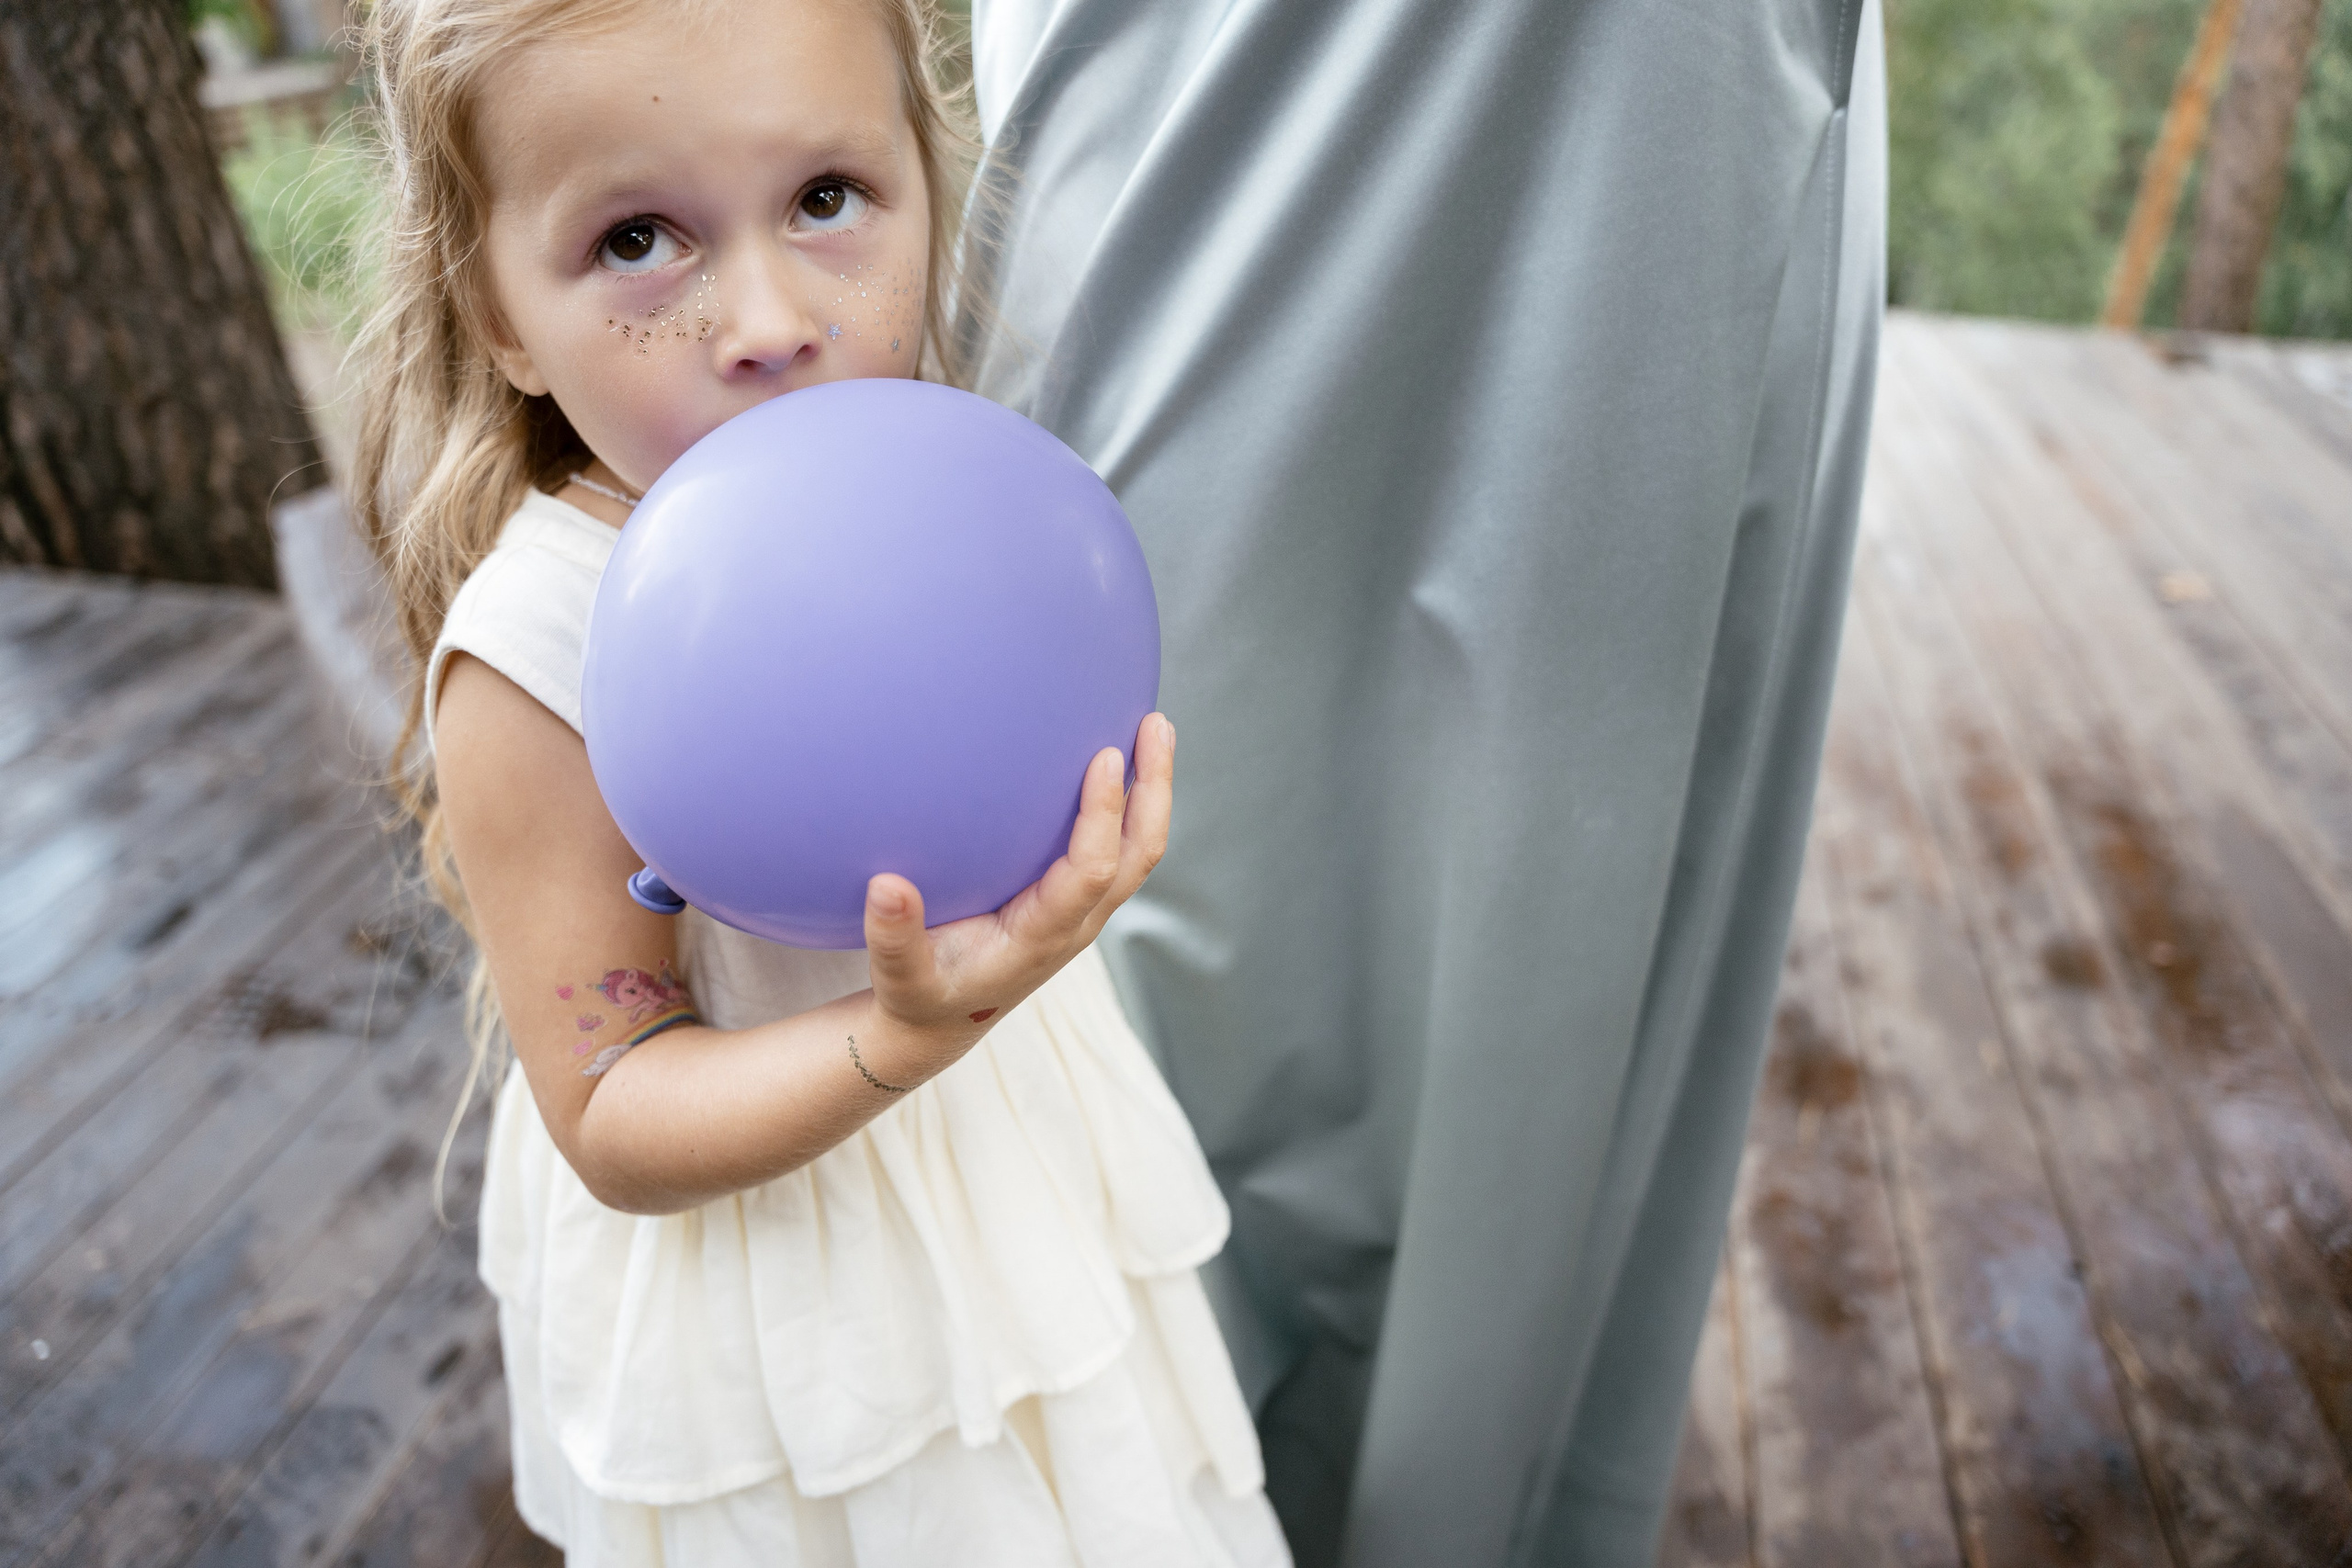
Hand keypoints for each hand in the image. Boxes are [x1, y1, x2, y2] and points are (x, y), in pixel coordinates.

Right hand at [857, 712, 1174, 1075]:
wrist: (943, 1021)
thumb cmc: (921, 995)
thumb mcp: (899, 978)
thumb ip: (892, 937)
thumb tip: (886, 886)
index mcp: (1041, 936)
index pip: (1091, 871)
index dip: (1103, 815)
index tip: (1105, 757)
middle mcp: (1076, 922)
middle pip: (1137, 854)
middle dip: (1154, 790)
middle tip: (1155, 723)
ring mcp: (1083, 911)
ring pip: (1136, 849)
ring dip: (1151, 790)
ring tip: (1154, 727)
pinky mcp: (1076, 899)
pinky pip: (1117, 847)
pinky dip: (1128, 803)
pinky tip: (1117, 757)